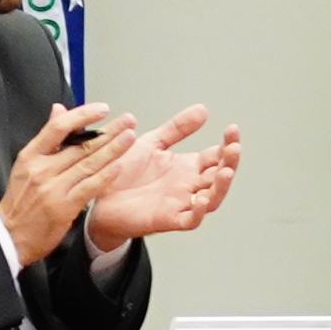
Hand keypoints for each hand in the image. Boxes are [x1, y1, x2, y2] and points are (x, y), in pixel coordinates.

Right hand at [0, 101, 139, 265]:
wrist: (9, 237)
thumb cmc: (20, 202)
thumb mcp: (25, 165)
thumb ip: (47, 138)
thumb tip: (59, 109)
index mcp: (31, 155)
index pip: (58, 127)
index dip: (82, 115)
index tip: (102, 109)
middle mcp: (42, 169)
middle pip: (80, 145)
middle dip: (108, 131)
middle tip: (127, 120)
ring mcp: (53, 188)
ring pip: (88, 163)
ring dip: (112, 149)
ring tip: (129, 137)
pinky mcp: (63, 207)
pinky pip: (88, 187)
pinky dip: (105, 176)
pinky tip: (118, 166)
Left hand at [82, 104, 241, 250]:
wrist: (97, 194)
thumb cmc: (123, 173)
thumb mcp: (152, 143)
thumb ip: (177, 129)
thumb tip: (202, 110)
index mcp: (187, 167)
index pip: (216, 156)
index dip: (227, 144)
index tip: (232, 129)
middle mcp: (187, 185)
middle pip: (219, 176)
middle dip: (230, 162)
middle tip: (233, 147)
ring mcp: (179, 203)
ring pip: (212, 199)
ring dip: (221, 187)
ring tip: (225, 172)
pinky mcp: (166, 219)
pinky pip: (189, 220)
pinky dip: (198, 212)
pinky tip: (201, 199)